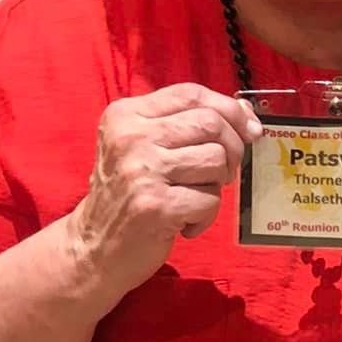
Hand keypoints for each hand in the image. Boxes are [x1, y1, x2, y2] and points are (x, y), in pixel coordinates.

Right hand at [60, 85, 261, 308]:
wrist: (92, 248)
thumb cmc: (128, 194)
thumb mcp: (143, 147)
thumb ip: (185, 124)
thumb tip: (243, 111)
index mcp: (126, 115)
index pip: (191, 94)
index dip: (229, 108)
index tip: (249, 129)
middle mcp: (130, 137)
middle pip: (210, 123)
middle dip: (232, 149)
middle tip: (221, 174)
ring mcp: (141, 171)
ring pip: (216, 160)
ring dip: (216, 185)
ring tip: (192, 198)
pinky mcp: (155, 206)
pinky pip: (210, 200)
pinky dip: (206, 217)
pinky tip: (184, 224)